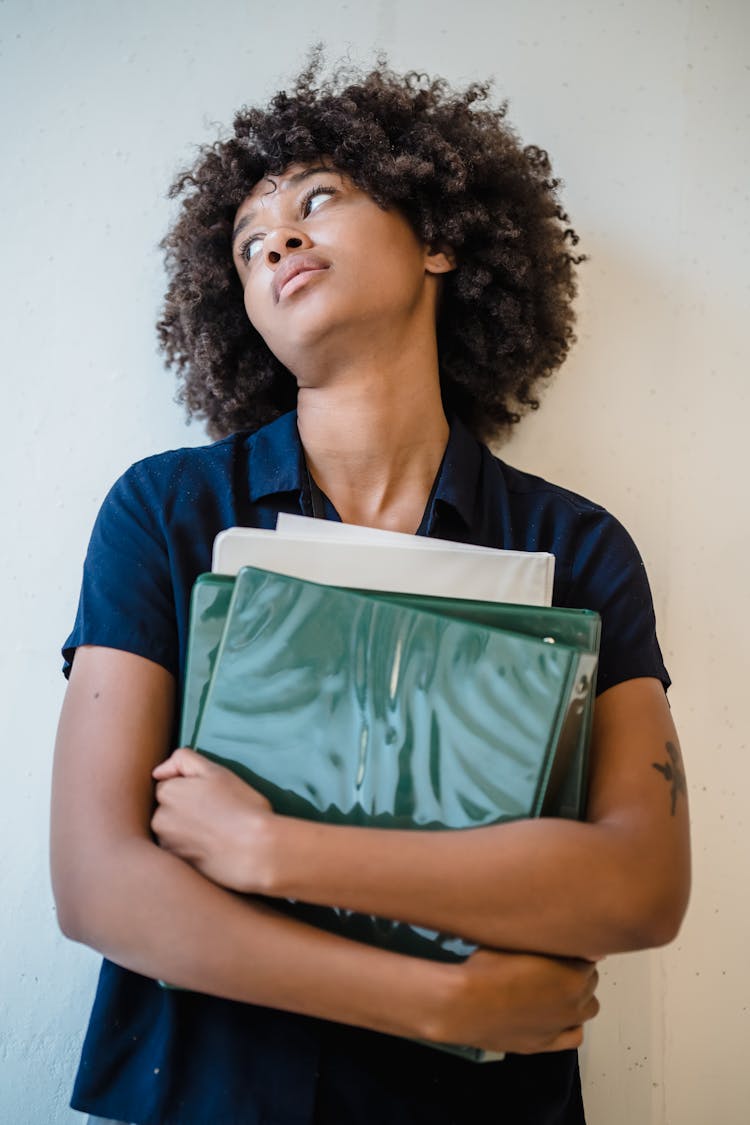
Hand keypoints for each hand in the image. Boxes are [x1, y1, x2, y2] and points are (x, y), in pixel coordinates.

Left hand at [151, 747, 274, 892]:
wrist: (256, 850)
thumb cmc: (241, 806)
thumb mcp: (216, 771)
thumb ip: (183, 760)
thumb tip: (157, 772)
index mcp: (167, 792)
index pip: (169, 784)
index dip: (191, 787)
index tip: (211, 795)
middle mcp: (158, 819)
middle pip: (167, 808)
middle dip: (184, 808)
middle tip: (216, 813)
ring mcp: (166, 844)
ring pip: (172, 830)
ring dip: (186, 829)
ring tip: (215, 831)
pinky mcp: (176, 865)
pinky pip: (179, 850)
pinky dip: (191, 848)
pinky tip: (212, 847)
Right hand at [431, 948, 599, 1054]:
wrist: (467, 1003)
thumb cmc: (488, 967)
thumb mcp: (519, 939)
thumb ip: (549, 938)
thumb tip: (571, 937)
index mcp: (573, 973)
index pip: (589, 956)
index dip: (572, 949)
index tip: (559, 946)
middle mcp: (575, 1001)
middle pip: (590, 981)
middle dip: (576, 971)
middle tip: (551, 963)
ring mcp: (562, 1025)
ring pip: (588, 1008)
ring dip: (578, 996)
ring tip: (555, 987)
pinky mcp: (546, 1044)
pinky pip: (575, 1036)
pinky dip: (572, 1025)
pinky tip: (559, 1015)